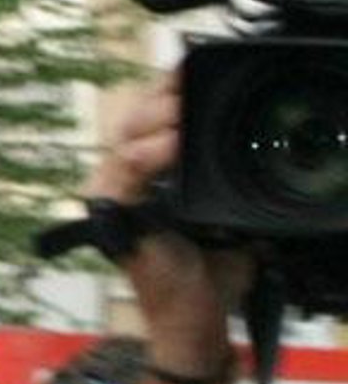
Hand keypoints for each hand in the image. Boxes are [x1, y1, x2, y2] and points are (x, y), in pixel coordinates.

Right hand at [87, 75, 252, 357]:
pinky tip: (176, 141)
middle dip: (163, 93)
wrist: (199, 316)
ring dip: (158, 114)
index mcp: (150, 171)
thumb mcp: (234, 208)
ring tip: (186, 104)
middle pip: (134, 115)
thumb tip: (271, 138)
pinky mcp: (112, 211)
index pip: (151, 114)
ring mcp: (114, 193)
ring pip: (126, 134)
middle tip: (191, 80)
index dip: (169, 87)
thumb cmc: (215, 269)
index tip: (195, 67)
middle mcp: (125, 177)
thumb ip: (236, 175)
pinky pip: (126, 170)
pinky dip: (151, 153)